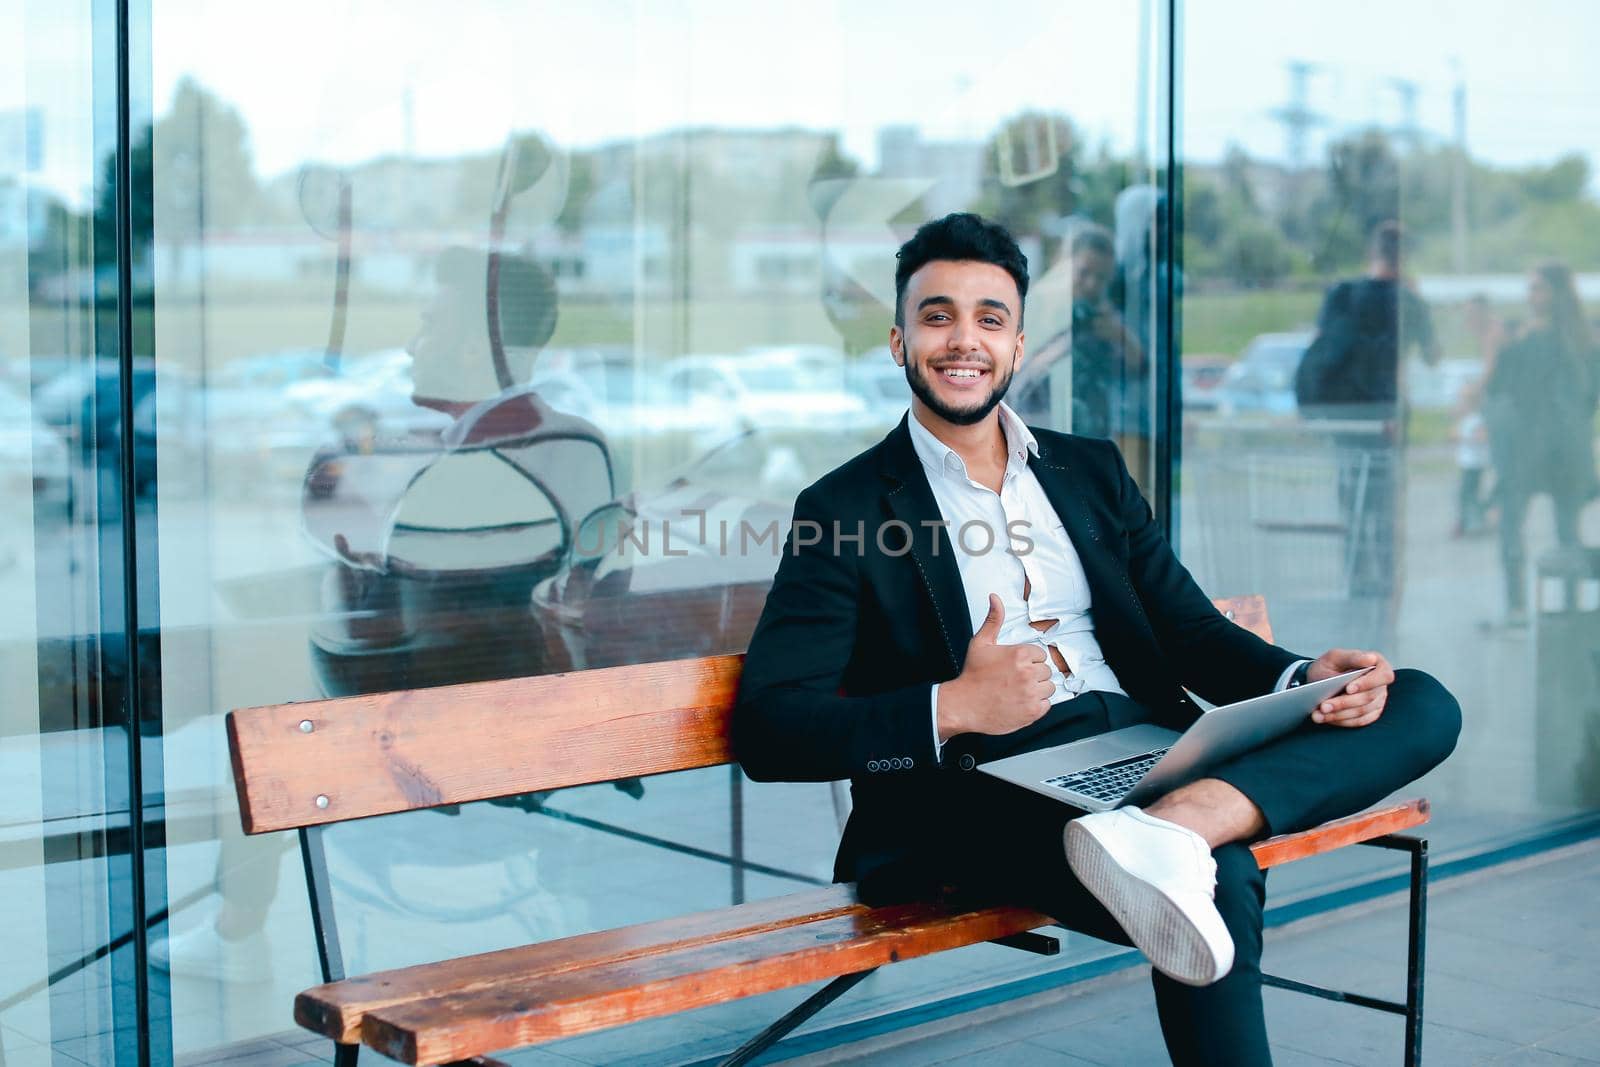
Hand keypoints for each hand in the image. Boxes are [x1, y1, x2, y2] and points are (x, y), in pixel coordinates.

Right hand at [936, 594, 1053, 740]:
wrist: (963, 705)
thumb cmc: (972, 676)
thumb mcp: (981, 643)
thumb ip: (993, 619)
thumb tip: (995, 599)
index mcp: (1019, 654)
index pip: (1041, 655)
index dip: (1029, 661)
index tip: (1016, 667)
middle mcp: (1028, 673)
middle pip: (1046, 671)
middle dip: (1033, 675)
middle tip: (1015, 680)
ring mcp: (1031, 693)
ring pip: (1049, 688)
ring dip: (1038, 690)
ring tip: (1019, 691)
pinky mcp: (1032, 711)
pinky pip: (1047, 705)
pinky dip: (1037, 705)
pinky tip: (1021, 702)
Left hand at [1306, 649, 1394, 727]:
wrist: (1320, 681)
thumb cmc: (1330, 666)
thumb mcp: (1335, 657)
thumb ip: (1352, 657)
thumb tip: (1370, 659)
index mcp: (1378, 665)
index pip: (1382, 676)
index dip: (1367, 683)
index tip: (1348, 689)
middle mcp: (1381, 684)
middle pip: (1368, 697)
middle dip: (1343, 703)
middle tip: (1323, 706)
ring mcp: (1378, 700)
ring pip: (1361, 712)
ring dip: (1338, 714)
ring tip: (1318, 715)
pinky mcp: (1370, 714)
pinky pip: (1358, 721)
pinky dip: (1341, 721)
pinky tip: (1325, 719)